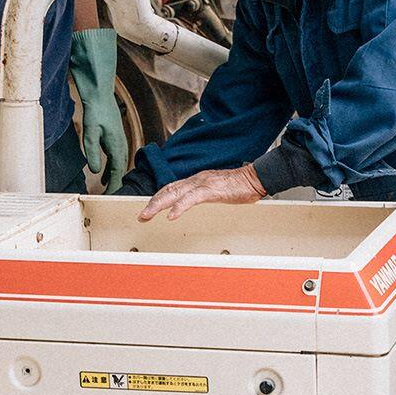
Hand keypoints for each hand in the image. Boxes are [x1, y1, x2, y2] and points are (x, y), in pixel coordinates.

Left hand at [79, 93, 127, 194]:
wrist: (100, 95)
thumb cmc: (96, 112)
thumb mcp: (90, 134)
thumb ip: (92, 153)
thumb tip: (94, 171)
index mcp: (117, 148)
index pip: (116, 174)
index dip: (113, 188)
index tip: (108, 199)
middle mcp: (122, 147)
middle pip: (119, 173)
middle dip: (114, 187)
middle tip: (106, 200)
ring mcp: (120, 143)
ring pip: (118, 167)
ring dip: (112, 179)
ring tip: (105, 192)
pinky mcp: (115, 140)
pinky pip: (115, 160)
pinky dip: (110, 170)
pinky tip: (102, 175)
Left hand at [138, 165, 265, 221]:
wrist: (254, 178)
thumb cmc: (238, 186)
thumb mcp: (216, 191)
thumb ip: (204, 195)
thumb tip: (194, 203)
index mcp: (197, 180)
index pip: (171, 187)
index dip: (158, 197)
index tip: (148, 207)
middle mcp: (196, 180)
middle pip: (168, 190)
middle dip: (152, 203)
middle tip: (141, 215)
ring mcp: (202, 184)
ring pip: (174, 194)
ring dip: (158, 205)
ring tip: (147, 215)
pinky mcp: (210, 190)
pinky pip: (190, 199)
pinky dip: (179, 207)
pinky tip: (171, 216)